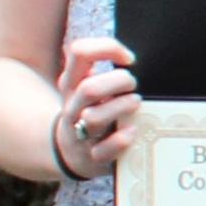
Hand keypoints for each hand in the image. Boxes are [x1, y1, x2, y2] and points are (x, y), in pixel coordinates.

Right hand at [55, 35, 139, 174]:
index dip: (107, 48)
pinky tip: (132, 131)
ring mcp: (80, 133)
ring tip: (135, 103)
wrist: (70, 151)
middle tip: (133, 85)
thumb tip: (131, 57)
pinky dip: (120, 140)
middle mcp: (73, 106)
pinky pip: (103, 150)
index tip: (129, 59)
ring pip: (94, 119)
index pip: (80, 52)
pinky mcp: (92, 156)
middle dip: (119, 82)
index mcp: (72, 83)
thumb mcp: (90, 87)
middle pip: (89, 89)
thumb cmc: (92, 111)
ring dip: (121, 108)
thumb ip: (105, 69)